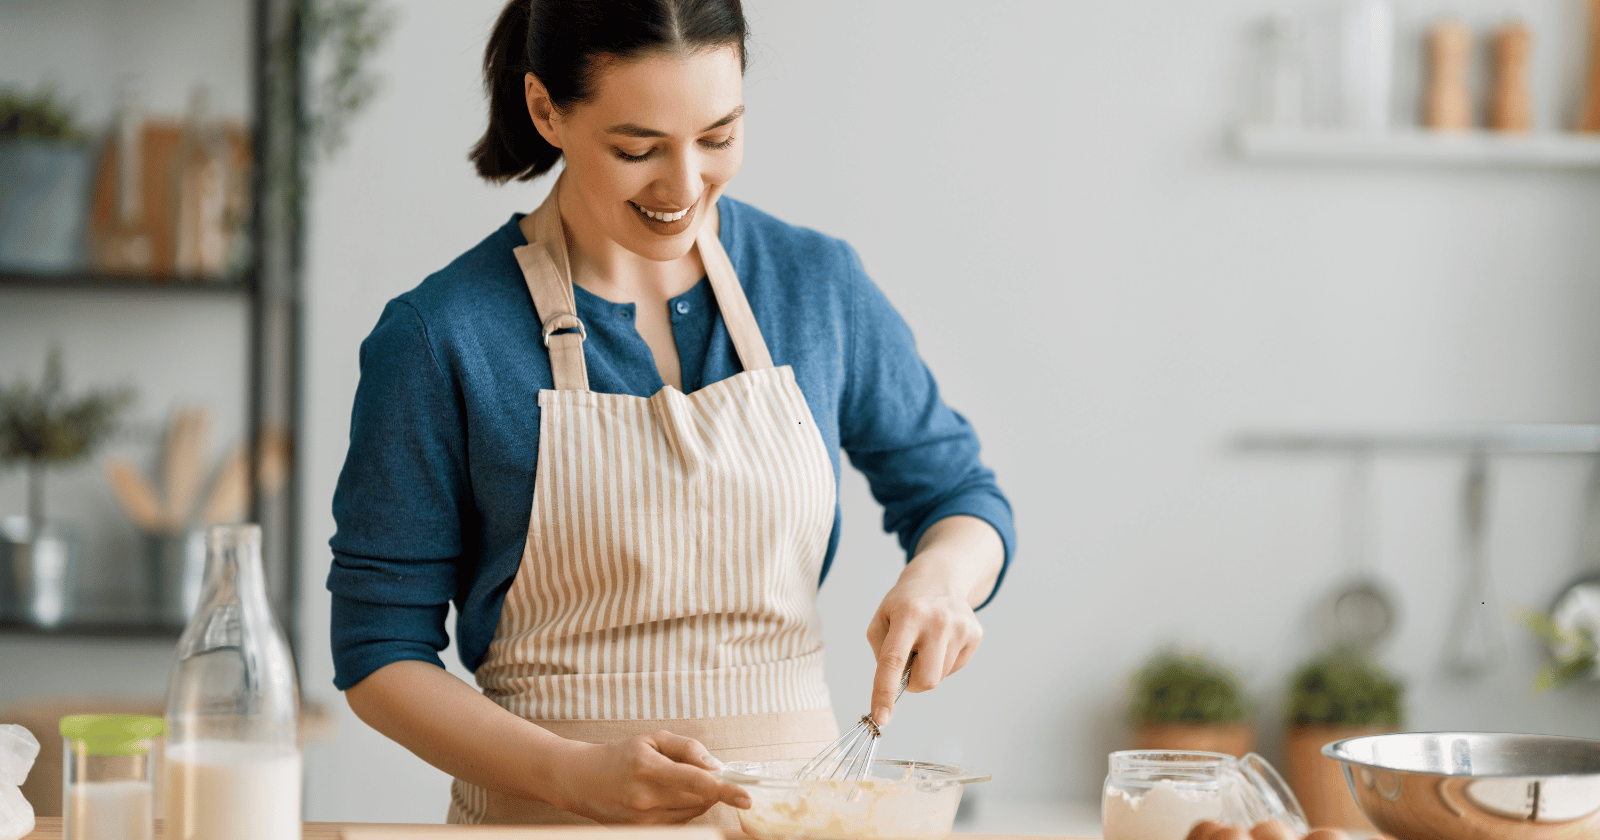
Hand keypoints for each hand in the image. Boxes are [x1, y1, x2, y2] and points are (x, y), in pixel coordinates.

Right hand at [548, 730, 750, 823]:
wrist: (581, 780)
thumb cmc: (620, 755)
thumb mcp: (652, 740)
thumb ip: (688, 748)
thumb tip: (716, 766)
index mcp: (648, 768)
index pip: (696, 781)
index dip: (725, 790)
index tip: (746, 797)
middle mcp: (645, 798)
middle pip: (699, 799)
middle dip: (710, 787)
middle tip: (696, 772)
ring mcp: (643, 820)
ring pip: (692, 812)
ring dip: (697, 798)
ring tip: (673, 782)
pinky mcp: (642, 832)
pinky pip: (679, 822)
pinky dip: (683, 809)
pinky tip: (666, 796)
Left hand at [866, 567, 983, 727]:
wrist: (940, 577)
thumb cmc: (904, 603)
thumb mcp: (881, 618)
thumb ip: (881, 653)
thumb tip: (896, 686)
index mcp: (908, 614)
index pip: (893, 661)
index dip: (885, 692)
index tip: (881, 718)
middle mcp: (937, 620)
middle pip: (925, 680)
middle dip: (913, 682)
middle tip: (909, 660)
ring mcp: (960, 627)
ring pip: (940, 677)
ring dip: (928, 668)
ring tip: (925, 642)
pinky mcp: (975, 634)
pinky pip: (954, 668)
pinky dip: (943, 662)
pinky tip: (940, 640)